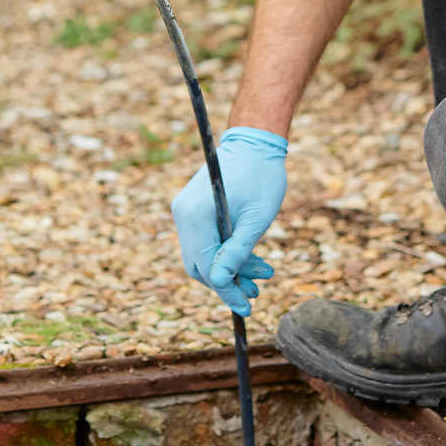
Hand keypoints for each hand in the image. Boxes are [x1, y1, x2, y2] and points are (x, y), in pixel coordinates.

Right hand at [171, 127, 286, 315]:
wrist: (254, 140)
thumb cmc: (261, 176)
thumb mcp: (256, 219)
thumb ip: (238, 252)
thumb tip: (221, 283)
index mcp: (195, 215)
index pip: (205, 265)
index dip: (225, 290)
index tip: (246, 306)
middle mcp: (182, 214)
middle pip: (199, 263)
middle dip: (228, 281)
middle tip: (256, 291)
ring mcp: (185, 210)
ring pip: (203, 253)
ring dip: (231, 267)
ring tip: (263, 273)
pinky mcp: (193, 208)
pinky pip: (205, 239)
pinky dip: (226, 251)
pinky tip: (252, 258)